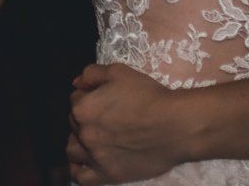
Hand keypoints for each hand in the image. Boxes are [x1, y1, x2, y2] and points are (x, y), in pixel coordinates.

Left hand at [66, 63, 191, 184]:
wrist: (175, 125)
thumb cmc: (148, 96)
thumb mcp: (118, 72)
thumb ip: (91, 74)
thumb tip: (76, 84)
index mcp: (83, 108)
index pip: (75, 100)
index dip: (89, 97)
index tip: (104, 100)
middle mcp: (84, 134)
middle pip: (74, 124)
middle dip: (86, 118)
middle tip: (106, 117)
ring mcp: (95, 157)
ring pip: (73, 150)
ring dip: (79, 142)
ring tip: (94, 138)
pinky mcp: (109, 175)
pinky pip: (81, 177)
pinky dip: (80, 169)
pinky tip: (88, 162)